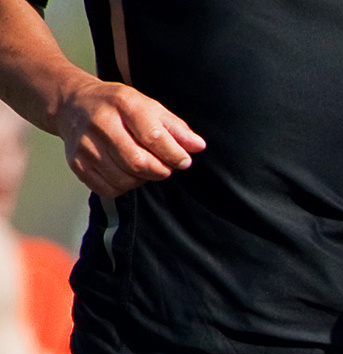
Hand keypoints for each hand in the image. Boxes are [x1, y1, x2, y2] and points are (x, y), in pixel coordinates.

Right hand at [54, 80, 199, 199]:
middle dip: (159, 171)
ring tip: (141, 166)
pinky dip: (122, 187)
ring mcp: (85, 144)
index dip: (175, 155)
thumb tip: (198, 146)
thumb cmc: (117, 107)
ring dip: (141, 180)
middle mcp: (100, 122)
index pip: (154, 137)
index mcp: (123, 104)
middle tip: (162, 166)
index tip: (183, 161)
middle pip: (138, 162)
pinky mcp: (76, 163)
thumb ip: (176, 128)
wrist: (72, 104)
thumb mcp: (148, 106)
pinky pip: (108, 189)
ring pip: (124, 179)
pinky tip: (124, 172)